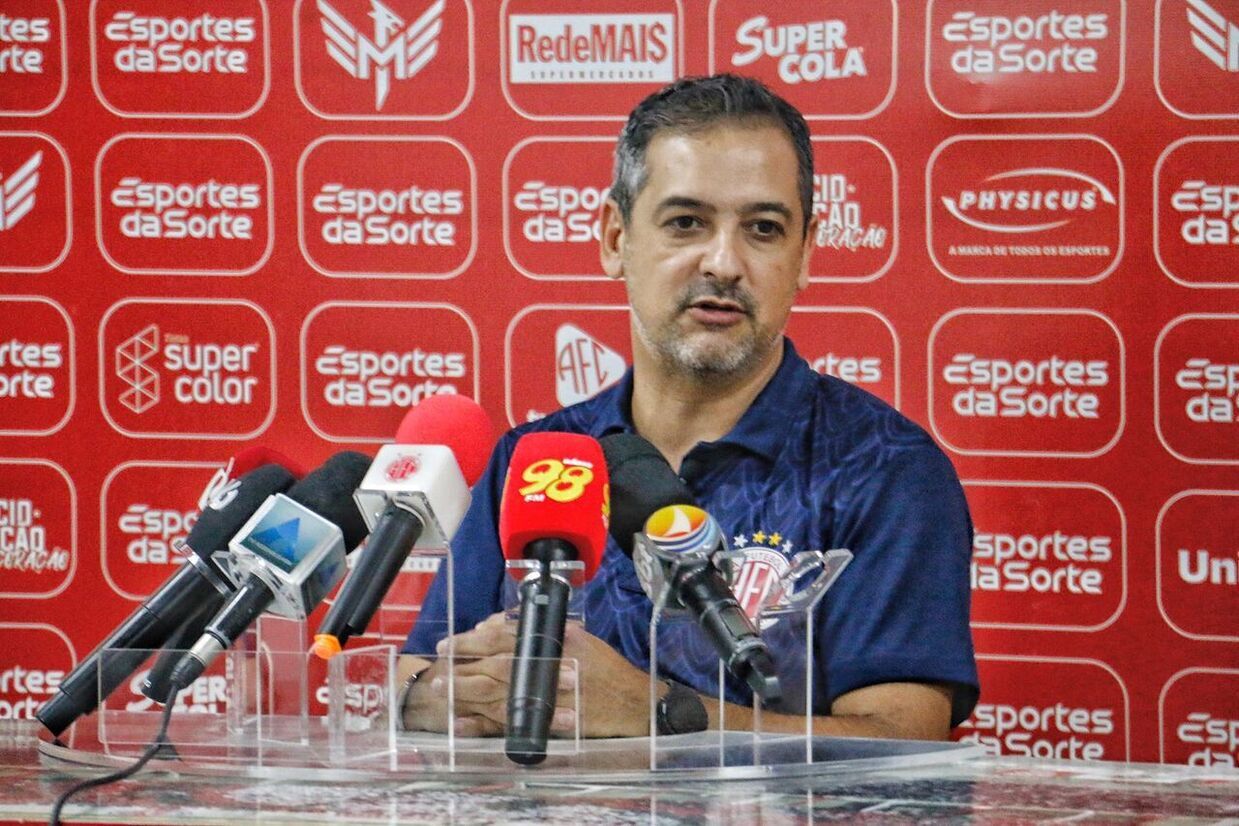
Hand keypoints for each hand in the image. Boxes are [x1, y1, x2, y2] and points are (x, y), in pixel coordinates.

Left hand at [400, 613, 654, 738]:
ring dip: (465, 691)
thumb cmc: (606, 667)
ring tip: (442, 689)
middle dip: (462, 664)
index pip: (503, 638)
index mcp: (551, 644)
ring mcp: (542, 698)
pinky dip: (482, 725)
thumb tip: (499, 625)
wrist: (632, 703)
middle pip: (492, 665)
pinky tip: (463, 724)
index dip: (472, 640)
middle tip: (439, 663)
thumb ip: (543, 630)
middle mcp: (544, 669)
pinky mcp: (544, 724)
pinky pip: (507, 725)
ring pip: (494, 693)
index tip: (450, 643)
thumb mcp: (578, 638)